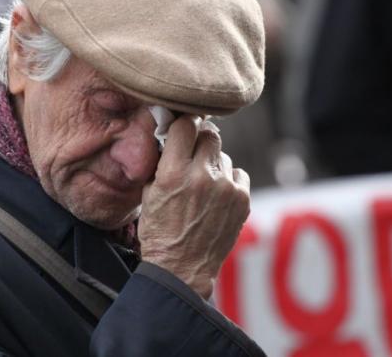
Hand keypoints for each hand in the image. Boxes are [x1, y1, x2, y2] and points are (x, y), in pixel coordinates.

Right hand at [138, 115, 250, 299]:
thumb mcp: (148, 193)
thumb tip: (171, 138)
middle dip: (200, 140)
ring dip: (213, 163)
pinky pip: (238, 174)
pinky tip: (216, 195)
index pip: (185, 126)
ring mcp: (226, 188)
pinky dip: (228, 180)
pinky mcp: (242, 199)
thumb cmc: (159, 231)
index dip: (183, 124)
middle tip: (193, 152)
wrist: (182, 267)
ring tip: (202, 184)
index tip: (182, 127)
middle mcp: (202, 176)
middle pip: (209, 135)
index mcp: (173, 172)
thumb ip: (162, 163)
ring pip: (224, 156)